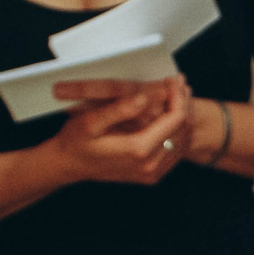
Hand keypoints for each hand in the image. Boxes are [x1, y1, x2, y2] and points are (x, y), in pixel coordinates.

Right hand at [41, 76, 192, 187]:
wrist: (68, 165)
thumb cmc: (76, 141)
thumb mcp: (90, 121)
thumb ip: (118, 109)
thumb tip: (144, 98)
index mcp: (138, 150)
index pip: (176, 119)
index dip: (178, 97)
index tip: (174, 80)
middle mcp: (150, 165)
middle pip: (184, 130)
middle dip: (184, 104)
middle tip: (180, 83)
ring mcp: (152, 173)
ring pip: (183, 140)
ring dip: (184, 116)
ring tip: (178, 94)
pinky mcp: (152, 175)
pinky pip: (176, 151)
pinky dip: (178, 131)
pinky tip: (171, 114)